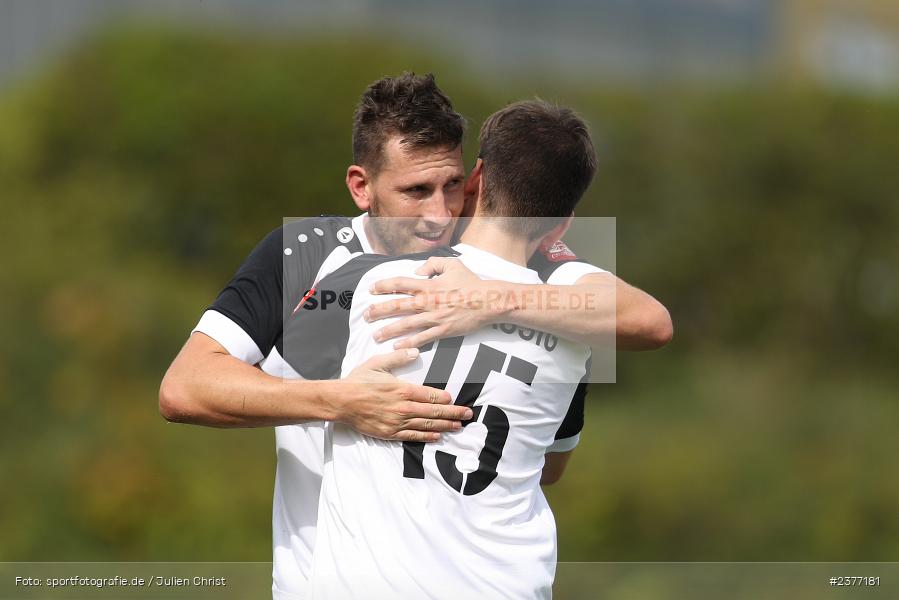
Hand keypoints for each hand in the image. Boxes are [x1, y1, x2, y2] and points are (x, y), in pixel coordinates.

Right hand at [341, 348, 471, 441]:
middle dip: (454, 413)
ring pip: (427, 425)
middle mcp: (403, 407)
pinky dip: (427, 437)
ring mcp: (397, 422)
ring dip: (445, 425)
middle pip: (434, 412)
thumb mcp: (377, 363)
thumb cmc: (358, 381)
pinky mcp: (390, 433)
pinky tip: (438, 436)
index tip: (455, 399)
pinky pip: (413, 436)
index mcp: (402, 389)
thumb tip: (415, 352)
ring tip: (459, 426)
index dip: (445, 398)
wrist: (340, 402)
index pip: (430, 395)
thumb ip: (398, 357)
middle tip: (468, 414)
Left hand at [366, 257, 498, 348]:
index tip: (371, 289)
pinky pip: (422, 338)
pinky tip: (396, 346)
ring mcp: (434, 317)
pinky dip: (408, 343)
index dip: (383, 286)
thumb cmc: (470, 282)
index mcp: (428, 285)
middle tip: (366, 316)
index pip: (399, 283)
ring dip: (388, 330)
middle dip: (379, 311)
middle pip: (397, 306)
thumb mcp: (452, 264)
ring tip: (375, 336)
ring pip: (405, 325)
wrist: (488, 301)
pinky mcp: (442, 330)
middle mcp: (427, 301)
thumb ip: (433, 264)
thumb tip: (418, 269)